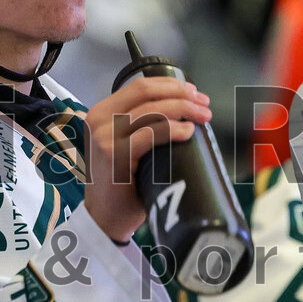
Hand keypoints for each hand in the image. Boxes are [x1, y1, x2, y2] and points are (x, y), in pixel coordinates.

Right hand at [83, 77, 210, 241]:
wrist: (105, 216)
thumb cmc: (122, 182)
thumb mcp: (124, 144)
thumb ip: (140, 125)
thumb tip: (183, 111)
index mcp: (102, 112)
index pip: (139, 86)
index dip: (171, 85)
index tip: (194, 92)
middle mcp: (99, 119)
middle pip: (146, 92)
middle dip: (180, 94)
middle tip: (203, 103)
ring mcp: (104, 137)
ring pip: (151, 111)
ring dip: (183, 109)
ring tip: (203, 117)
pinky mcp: (114, 155)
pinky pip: (149, 134)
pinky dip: (172, 129)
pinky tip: (188, 132)